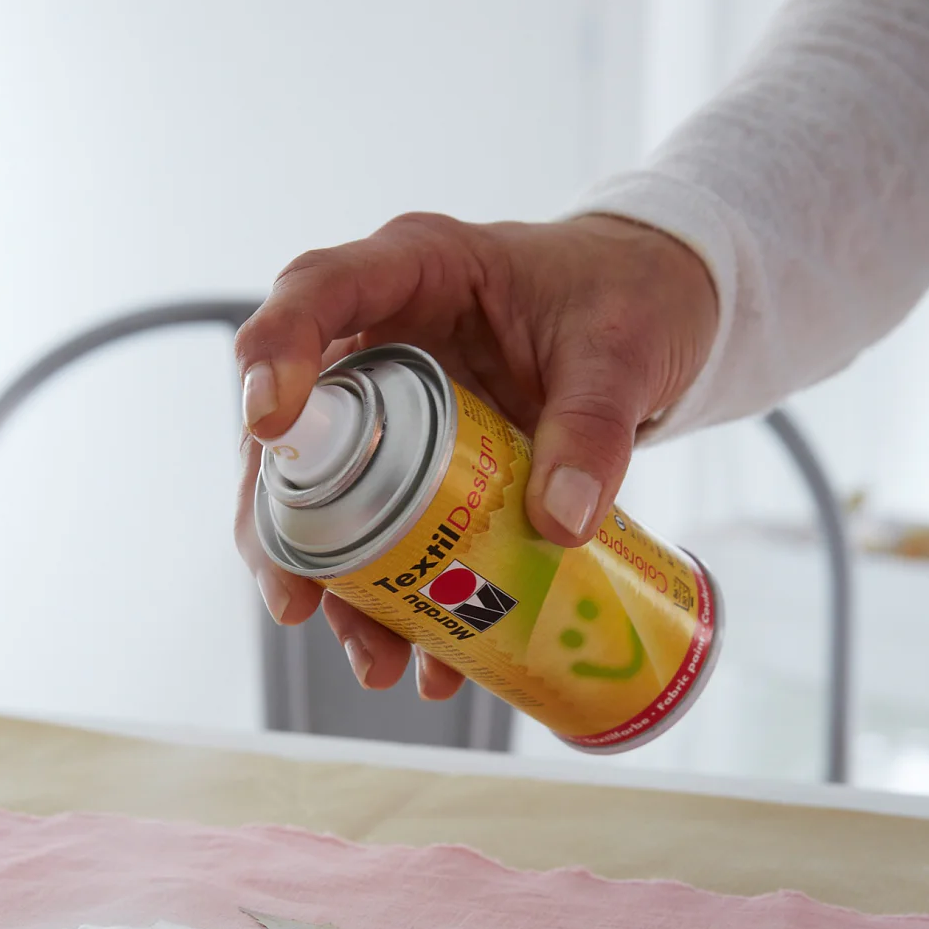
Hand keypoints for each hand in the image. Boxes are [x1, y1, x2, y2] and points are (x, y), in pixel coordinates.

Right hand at [234, 210, 717, 702]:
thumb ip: (594, 426)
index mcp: (416, 267)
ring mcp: (394, 407)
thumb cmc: (631, 294)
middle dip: (282, 527)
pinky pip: (390, 536)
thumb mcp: (623, 350)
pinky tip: (431, 659)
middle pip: (294, 427)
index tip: (268, 422)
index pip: (316, 289)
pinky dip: (402, 600)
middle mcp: (382, 338)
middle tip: (293, 602)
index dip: (276, 350)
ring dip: (342, 589)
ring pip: (329, 502)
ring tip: (377, 662)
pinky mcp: (423, 465)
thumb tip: (559, 525)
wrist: (661, 313)